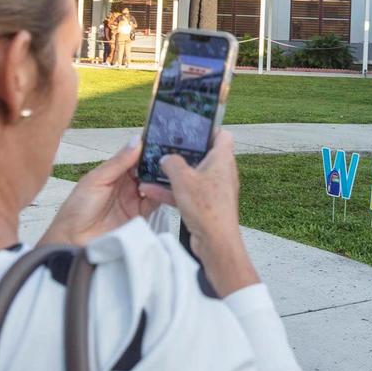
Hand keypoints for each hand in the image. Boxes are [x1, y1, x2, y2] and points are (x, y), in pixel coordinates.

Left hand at [40, 135, 166, 246]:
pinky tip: (165, 188)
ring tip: (170, 170)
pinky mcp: (140, 215)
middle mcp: (126, 184)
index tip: (162, 139)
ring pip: (154, 184)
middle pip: (148, 169)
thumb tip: (136, 141)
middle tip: (172, 155)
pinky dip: (162, 195)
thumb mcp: (96, 180)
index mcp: (114, 171)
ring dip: (162, 178)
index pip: (135, 156)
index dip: (148, 148)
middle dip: (159, 162)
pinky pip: (156, 202)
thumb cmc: (77, 210)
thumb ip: (118, 162)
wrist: (74, 241)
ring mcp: (134, 199)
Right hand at [160, 131, 258, 296]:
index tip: (190, 128)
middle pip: (203, 154)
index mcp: (222, 159)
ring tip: (152, 169)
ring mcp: (214, 189)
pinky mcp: (206, 204)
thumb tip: (166, 158)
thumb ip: (172, 163)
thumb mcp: (183, 178)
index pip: (222, 135)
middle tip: (167, 147)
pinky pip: (187, 192)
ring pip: (192, 175)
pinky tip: (149, 191)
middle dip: (183, 152)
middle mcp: (221, 172)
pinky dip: (171, 191)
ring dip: (172, 174)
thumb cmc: (206, 207)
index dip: (208, 129)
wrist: (215, 242)